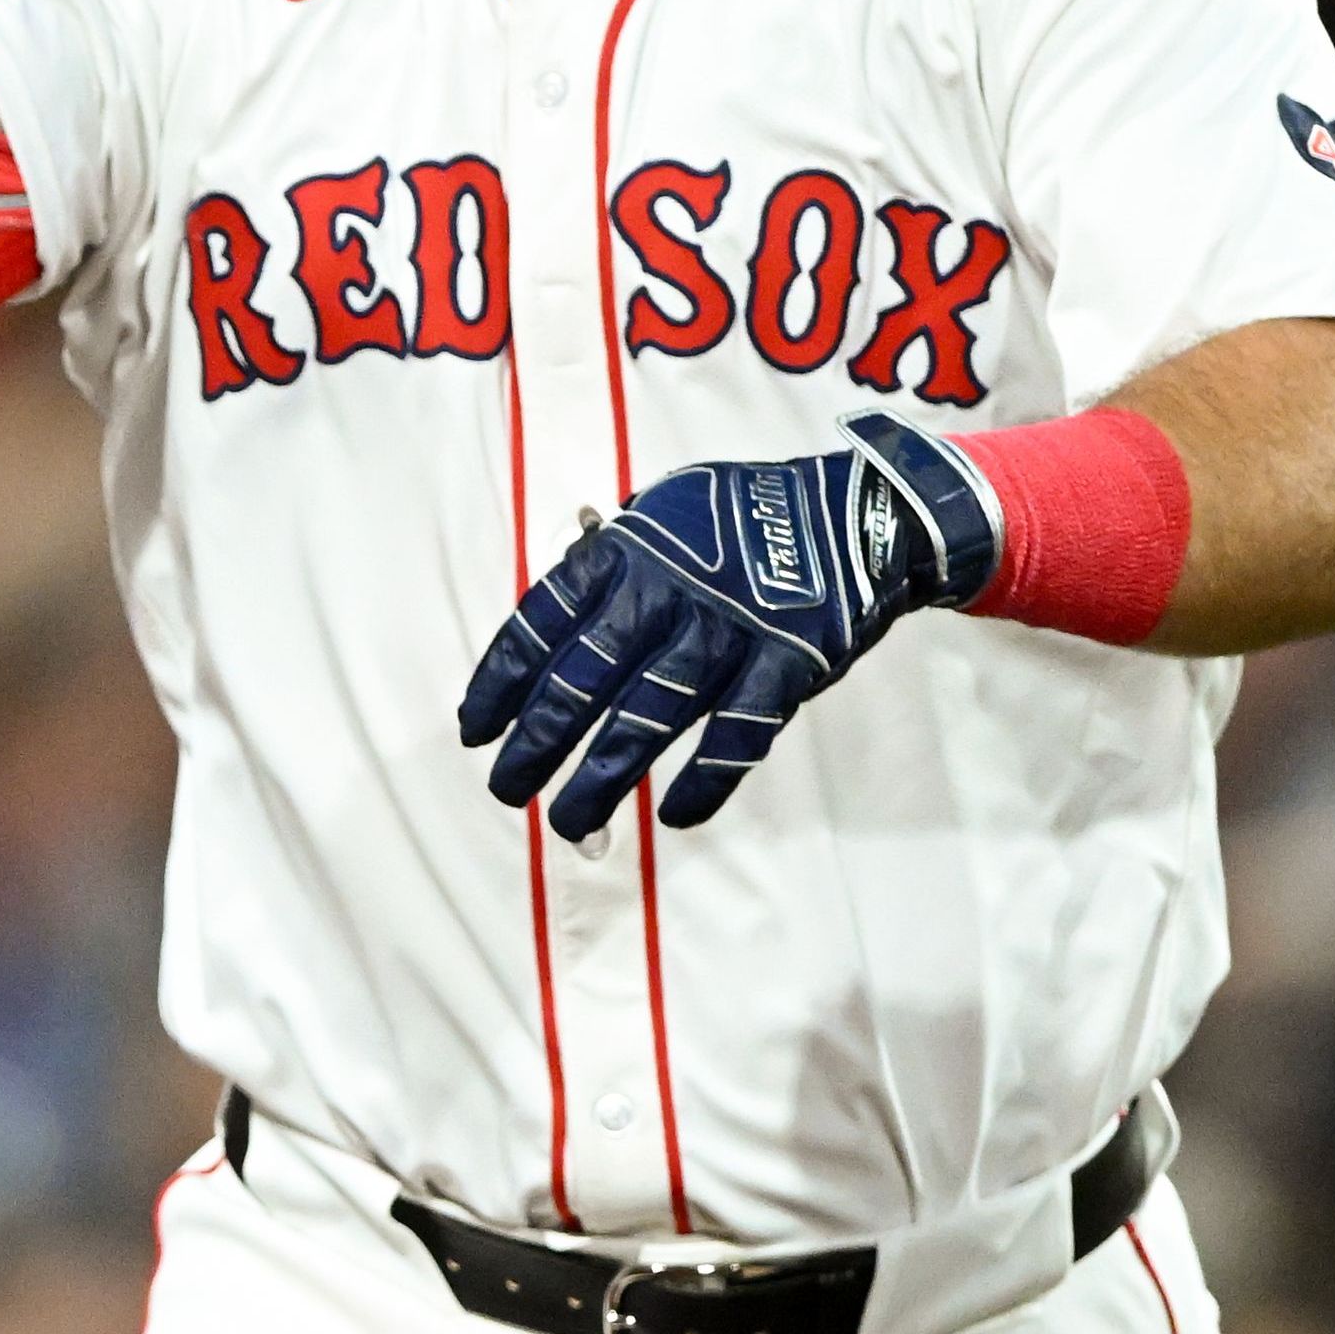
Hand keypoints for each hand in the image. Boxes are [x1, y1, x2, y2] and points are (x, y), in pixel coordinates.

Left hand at [457, 413, 1001, 842]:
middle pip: (583, 679)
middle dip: (537, 742)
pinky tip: (671, 817)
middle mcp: (668, 592)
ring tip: (568, 822)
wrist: (859, 512)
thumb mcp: (661, 511)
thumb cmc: (744, 515)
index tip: (474, 730)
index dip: (502, 682)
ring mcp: (729, 631)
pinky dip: (705, 780)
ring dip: (603, 777)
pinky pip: (737, 734)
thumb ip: (607, 561)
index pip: (542, 623)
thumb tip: (552, 619)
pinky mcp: (788, 665)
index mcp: (625, 552)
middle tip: (507, 788)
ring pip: (649, 716)